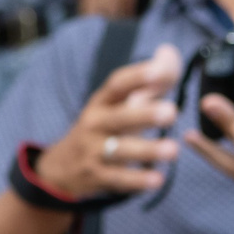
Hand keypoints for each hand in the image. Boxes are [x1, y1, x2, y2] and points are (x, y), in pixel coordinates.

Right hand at [34, 43, 183, 198]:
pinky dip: (136, 181)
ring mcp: (92, 152)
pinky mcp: (95, 177)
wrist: (60, 168)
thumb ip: (150, 80)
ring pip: (119, 151)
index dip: (137, 77)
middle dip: (145, 115)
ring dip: (146, 151)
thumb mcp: (118, 103)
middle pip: (119, 118)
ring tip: (173, 151)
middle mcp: (95, 124)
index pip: (118, 85)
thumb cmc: (103, 128)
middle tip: (172, 113)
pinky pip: (117, 179)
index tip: (158, 71)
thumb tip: (169, 52)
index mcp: (102, 102)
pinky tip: (157, 180)